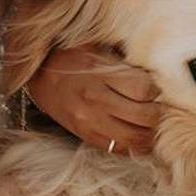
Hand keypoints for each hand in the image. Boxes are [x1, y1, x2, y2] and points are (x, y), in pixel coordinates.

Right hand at [26, 44, 160, 154]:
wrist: (39, 77)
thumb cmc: (71, 57)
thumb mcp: (95, 46)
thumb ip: (122, 55)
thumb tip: (152, 63)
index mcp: (99, 77)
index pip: (142, 89)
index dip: (154, 89)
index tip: (153, 87)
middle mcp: (94, 102)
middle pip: (143, 116)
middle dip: (156, 112)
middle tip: (156, 106)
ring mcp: (89, 122)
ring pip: (134, 138)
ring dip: (149, 134)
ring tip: (151, 124)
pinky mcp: (86, 136)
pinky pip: (118, 149)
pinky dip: (134, 147)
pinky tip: (139, 137)